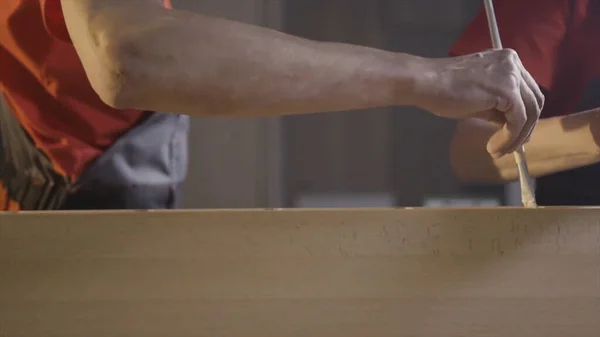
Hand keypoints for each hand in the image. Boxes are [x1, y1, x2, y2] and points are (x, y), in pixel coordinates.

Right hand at [414, 49, 543, 156]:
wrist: (426, 83)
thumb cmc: (443, 89)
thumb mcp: (478, 97)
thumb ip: (497, 106)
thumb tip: (510, 125)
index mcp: (507, 60)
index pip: (526, 91)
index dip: (524, 117)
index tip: (513, 136)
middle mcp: (514, 63)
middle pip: (534, 101)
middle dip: (525, 129)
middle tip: (510, 147)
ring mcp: (512, 75)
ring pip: (530, 112)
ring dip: (516, 137)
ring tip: (499, 151)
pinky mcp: (508, 91)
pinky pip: (518, 120)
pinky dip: (509, 137)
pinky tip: (494, 146)